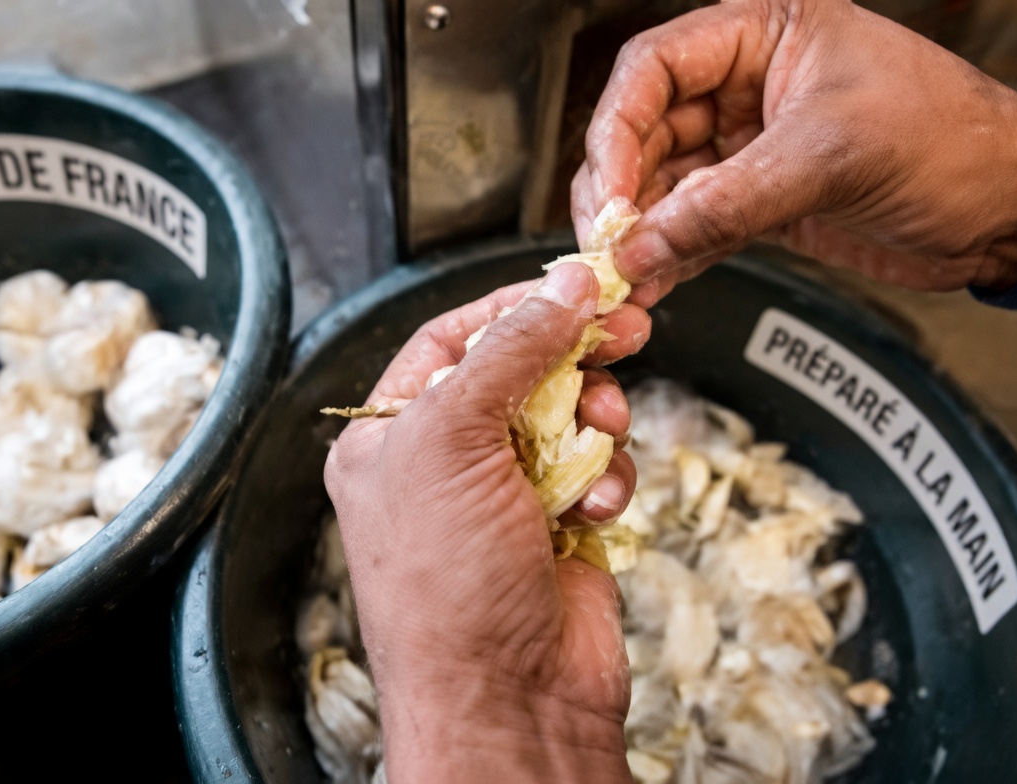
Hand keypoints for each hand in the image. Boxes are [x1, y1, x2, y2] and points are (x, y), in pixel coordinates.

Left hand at [324, 263, 634, 783]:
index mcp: (390, 437)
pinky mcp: (558, 527)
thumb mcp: (455, 441)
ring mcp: (503, 496)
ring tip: (602, 437)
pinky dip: (607, 479)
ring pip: (570, 415)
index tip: (570, 286)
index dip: (511, 307)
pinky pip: (598, 468)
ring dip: (595, 421)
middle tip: (626, 329)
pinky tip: (595, 508)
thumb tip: (559, 287)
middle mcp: (443, 463)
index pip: (450, 339)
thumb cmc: (446, 589)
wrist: (508, 701)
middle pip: (521, 370)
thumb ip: (509, 351)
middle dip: (572, 354)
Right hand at [572, 0, 1016, 305]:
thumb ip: (726, 204)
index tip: (612, 193)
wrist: (1010, 210)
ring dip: (641, 235)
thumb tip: (641, 247)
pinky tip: (654, 285)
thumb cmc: (951, 142)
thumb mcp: (830, 158)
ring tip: (625, 280)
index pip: (653, 68)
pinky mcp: (761, 201)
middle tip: (608, 245)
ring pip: (664, 186)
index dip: (618, 130)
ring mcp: (751, 146)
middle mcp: (746, 85)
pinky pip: (695, 226)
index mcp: (763, 34)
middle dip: (622, 191)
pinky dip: (672, 258)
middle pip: (645, 131)